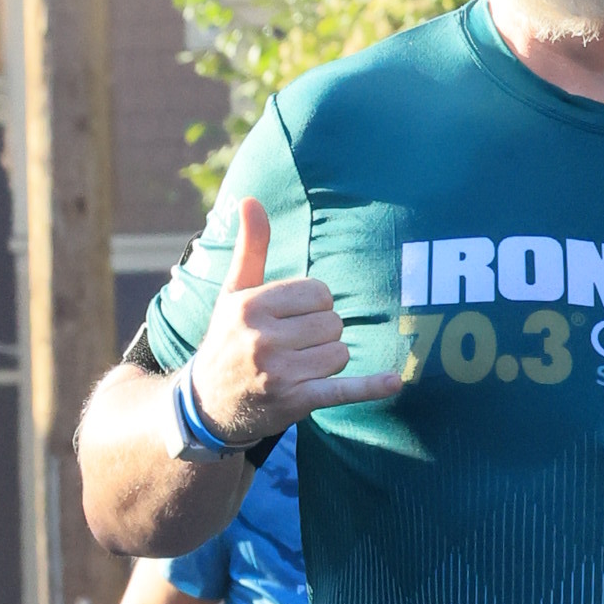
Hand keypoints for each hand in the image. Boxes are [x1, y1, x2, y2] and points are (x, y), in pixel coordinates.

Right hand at [184, 197, 402, 445]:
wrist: (210, 404)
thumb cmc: (227, 339)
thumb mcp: (233, 292)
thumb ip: (251, 247)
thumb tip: (251, 199)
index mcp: (250, 306)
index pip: (319, 292)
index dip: (315, 305)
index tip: (292, 318)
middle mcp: (262, 338)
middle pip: (333, 323)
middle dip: (322, 334)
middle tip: (292, 347)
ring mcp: (279, 373)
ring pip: (340, 353)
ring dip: (328, 361)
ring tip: (297, 368)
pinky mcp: (294, 402)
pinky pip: (341, 390)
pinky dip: (369, 387)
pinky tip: (393, 383)